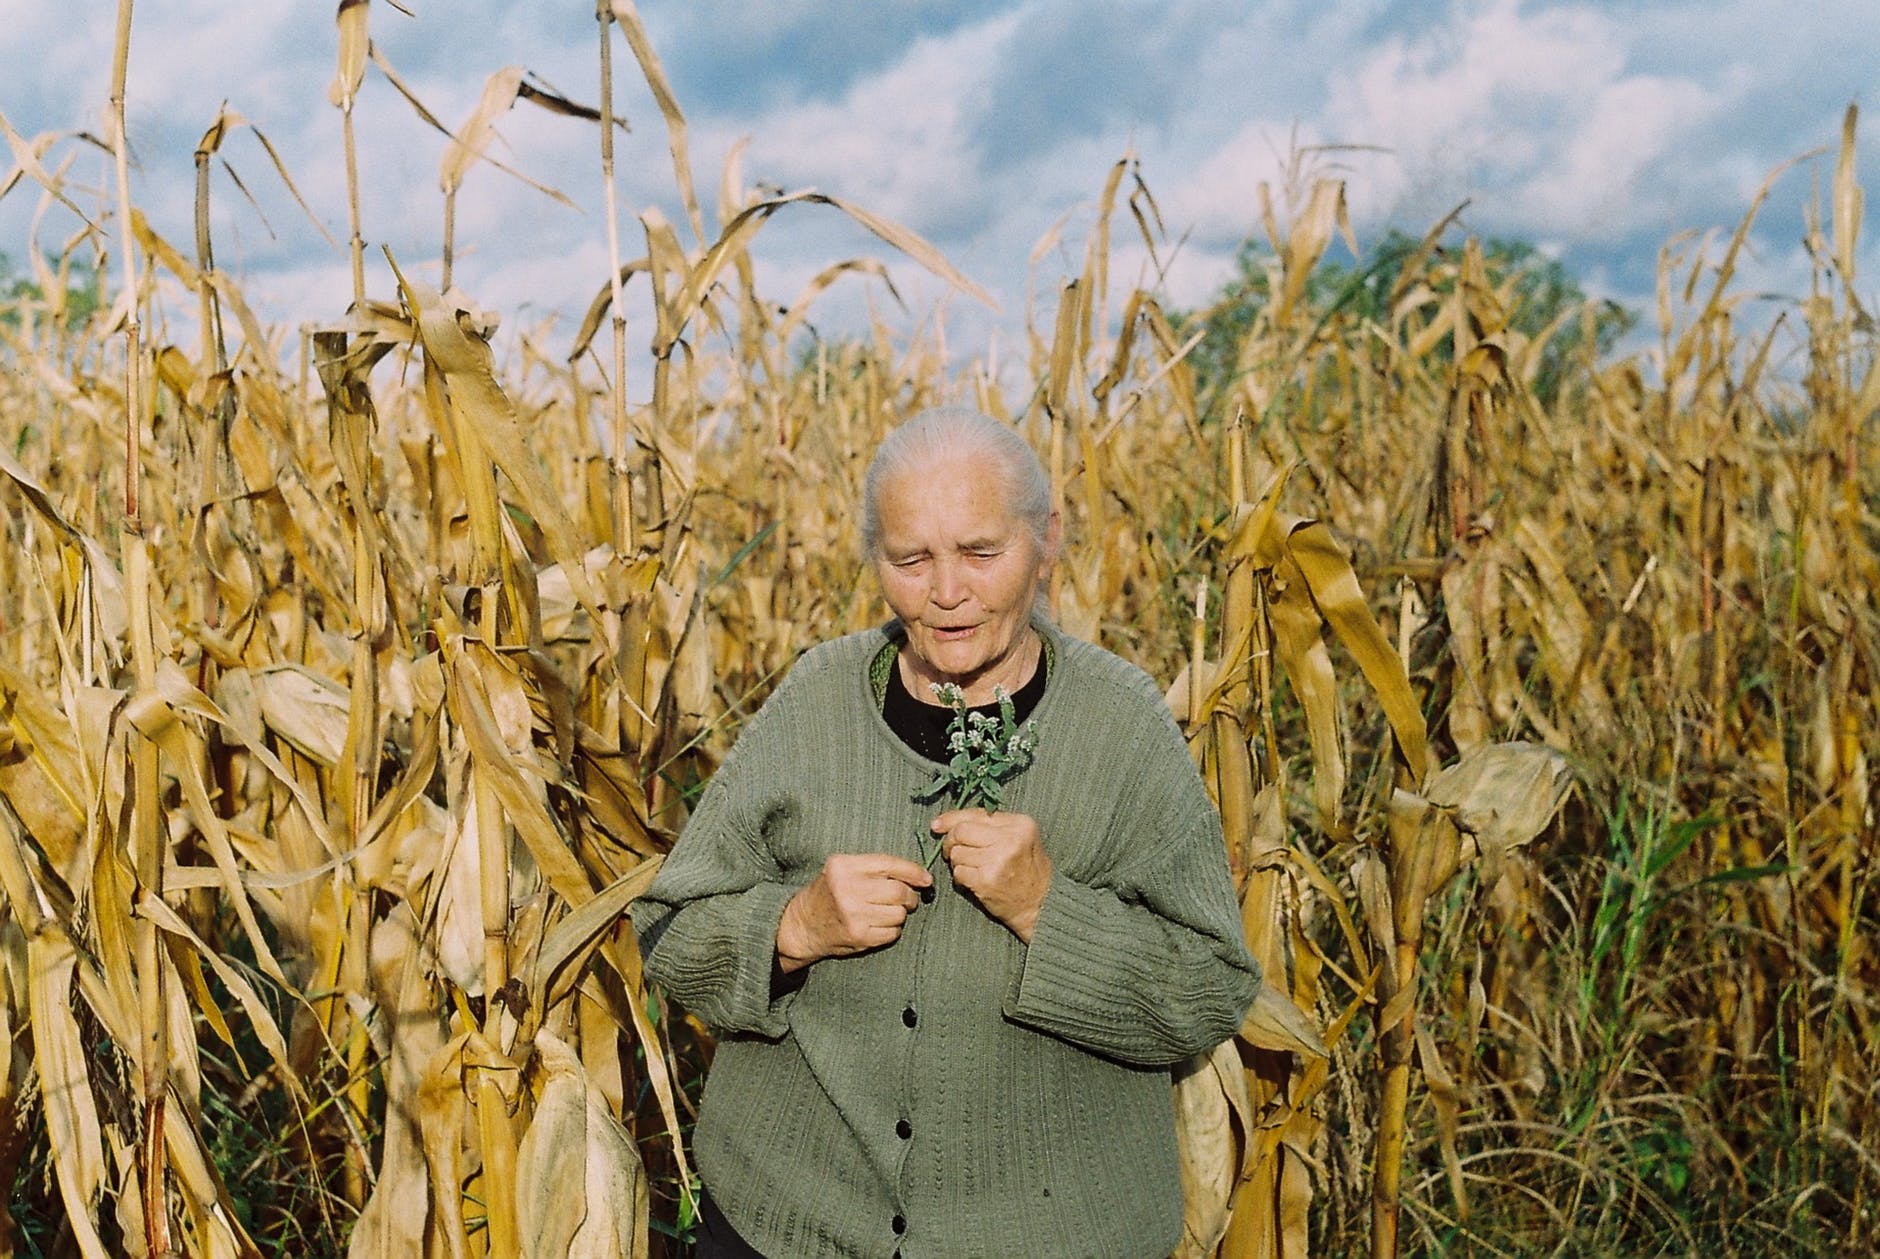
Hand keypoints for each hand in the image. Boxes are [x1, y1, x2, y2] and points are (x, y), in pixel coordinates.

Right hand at [776, 853, 933, 972]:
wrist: (801, 925)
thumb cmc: (828, 893)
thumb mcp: (842, 870)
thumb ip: (874, 869)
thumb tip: (919, 876)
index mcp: (844, 867)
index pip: (889, 864)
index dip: (913, 871)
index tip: (926, 879)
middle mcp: (848, 889)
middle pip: (898, 891)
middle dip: (909, 896)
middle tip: (907, 899)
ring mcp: (853, 915)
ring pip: (899, 913)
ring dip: (900, 914)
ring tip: (887, 912)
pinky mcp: (859, 936)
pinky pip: (892, 932)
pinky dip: (892, 929)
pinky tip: (878, 925)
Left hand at [932, 808, 1052, 941]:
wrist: (1041, 904)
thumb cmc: (1029, 870)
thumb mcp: (1021, 839)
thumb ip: (992, 826)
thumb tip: (947, 821)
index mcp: (1020, 824)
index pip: (976, 814)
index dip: (952, 819)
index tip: (937, 825)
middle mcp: (1009, 839)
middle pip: (961, 831)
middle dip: (950, 841)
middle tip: (953, 851)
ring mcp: (997, 860)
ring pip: (957, 853)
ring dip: (957, 862)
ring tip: (972, 868)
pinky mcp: (986, 880)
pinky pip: (958, 872)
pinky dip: (960, 877)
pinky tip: (972, 881)